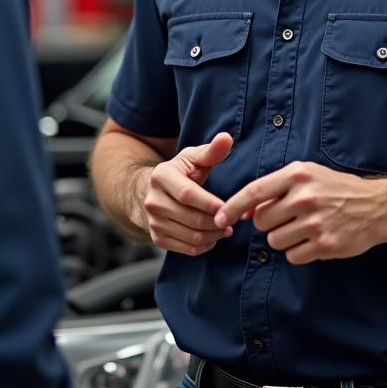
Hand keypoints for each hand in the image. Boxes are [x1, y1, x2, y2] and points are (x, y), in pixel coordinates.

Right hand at [141, 132, 234, 255]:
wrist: (154, 192)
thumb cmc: (180, 173)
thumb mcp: (193, 158)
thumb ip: (212, 151)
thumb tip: (226, 138)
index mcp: (161, 176)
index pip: (187, 195)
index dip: (210, 203)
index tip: (229, 206)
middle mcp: (153, 201)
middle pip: (192, 219)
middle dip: (217, 222)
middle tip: (233, 220)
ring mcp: (153, 221)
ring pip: (192, 236)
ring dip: (214, 235)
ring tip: (226, 228)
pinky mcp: (157, 238)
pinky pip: (187, 249)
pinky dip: (205, 246)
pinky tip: (213, 236)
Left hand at [213, 161, 386, 263]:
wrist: (376, 207)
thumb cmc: (334, 188)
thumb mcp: (305, 176)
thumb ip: (274, 189)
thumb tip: (243, 211)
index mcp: (297, 175)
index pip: (253, 192)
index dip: (232, 207)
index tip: (218, 218)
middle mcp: (304, 197)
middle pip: (261, 221)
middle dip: (267, 223)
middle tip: (286, 218)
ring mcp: (315, 222)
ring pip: (274, 240)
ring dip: (282, 238)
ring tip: (302, 228)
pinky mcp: (325, 245)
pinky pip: (292, 255)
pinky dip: (297, 251)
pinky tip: (312, 240)